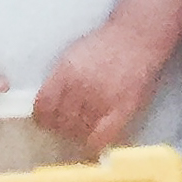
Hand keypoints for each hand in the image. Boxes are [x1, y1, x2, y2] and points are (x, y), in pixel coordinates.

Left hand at [33, 23, 161, 153]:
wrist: (138, 37)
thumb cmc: (105, 45)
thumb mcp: (74, 54)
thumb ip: (59, 79)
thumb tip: (48, 104)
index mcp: (66, 71)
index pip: (43, 108)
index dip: (44, 118)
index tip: (49, 119)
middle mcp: (81, 87)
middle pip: (61, 123)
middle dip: (62, 126)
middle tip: (71, 123)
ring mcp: (102, 100)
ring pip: (79, 133)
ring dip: (79, 133)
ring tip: (86, 125)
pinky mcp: (122, 111)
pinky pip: (100, 139)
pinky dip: (94, 143)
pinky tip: (96, 138)